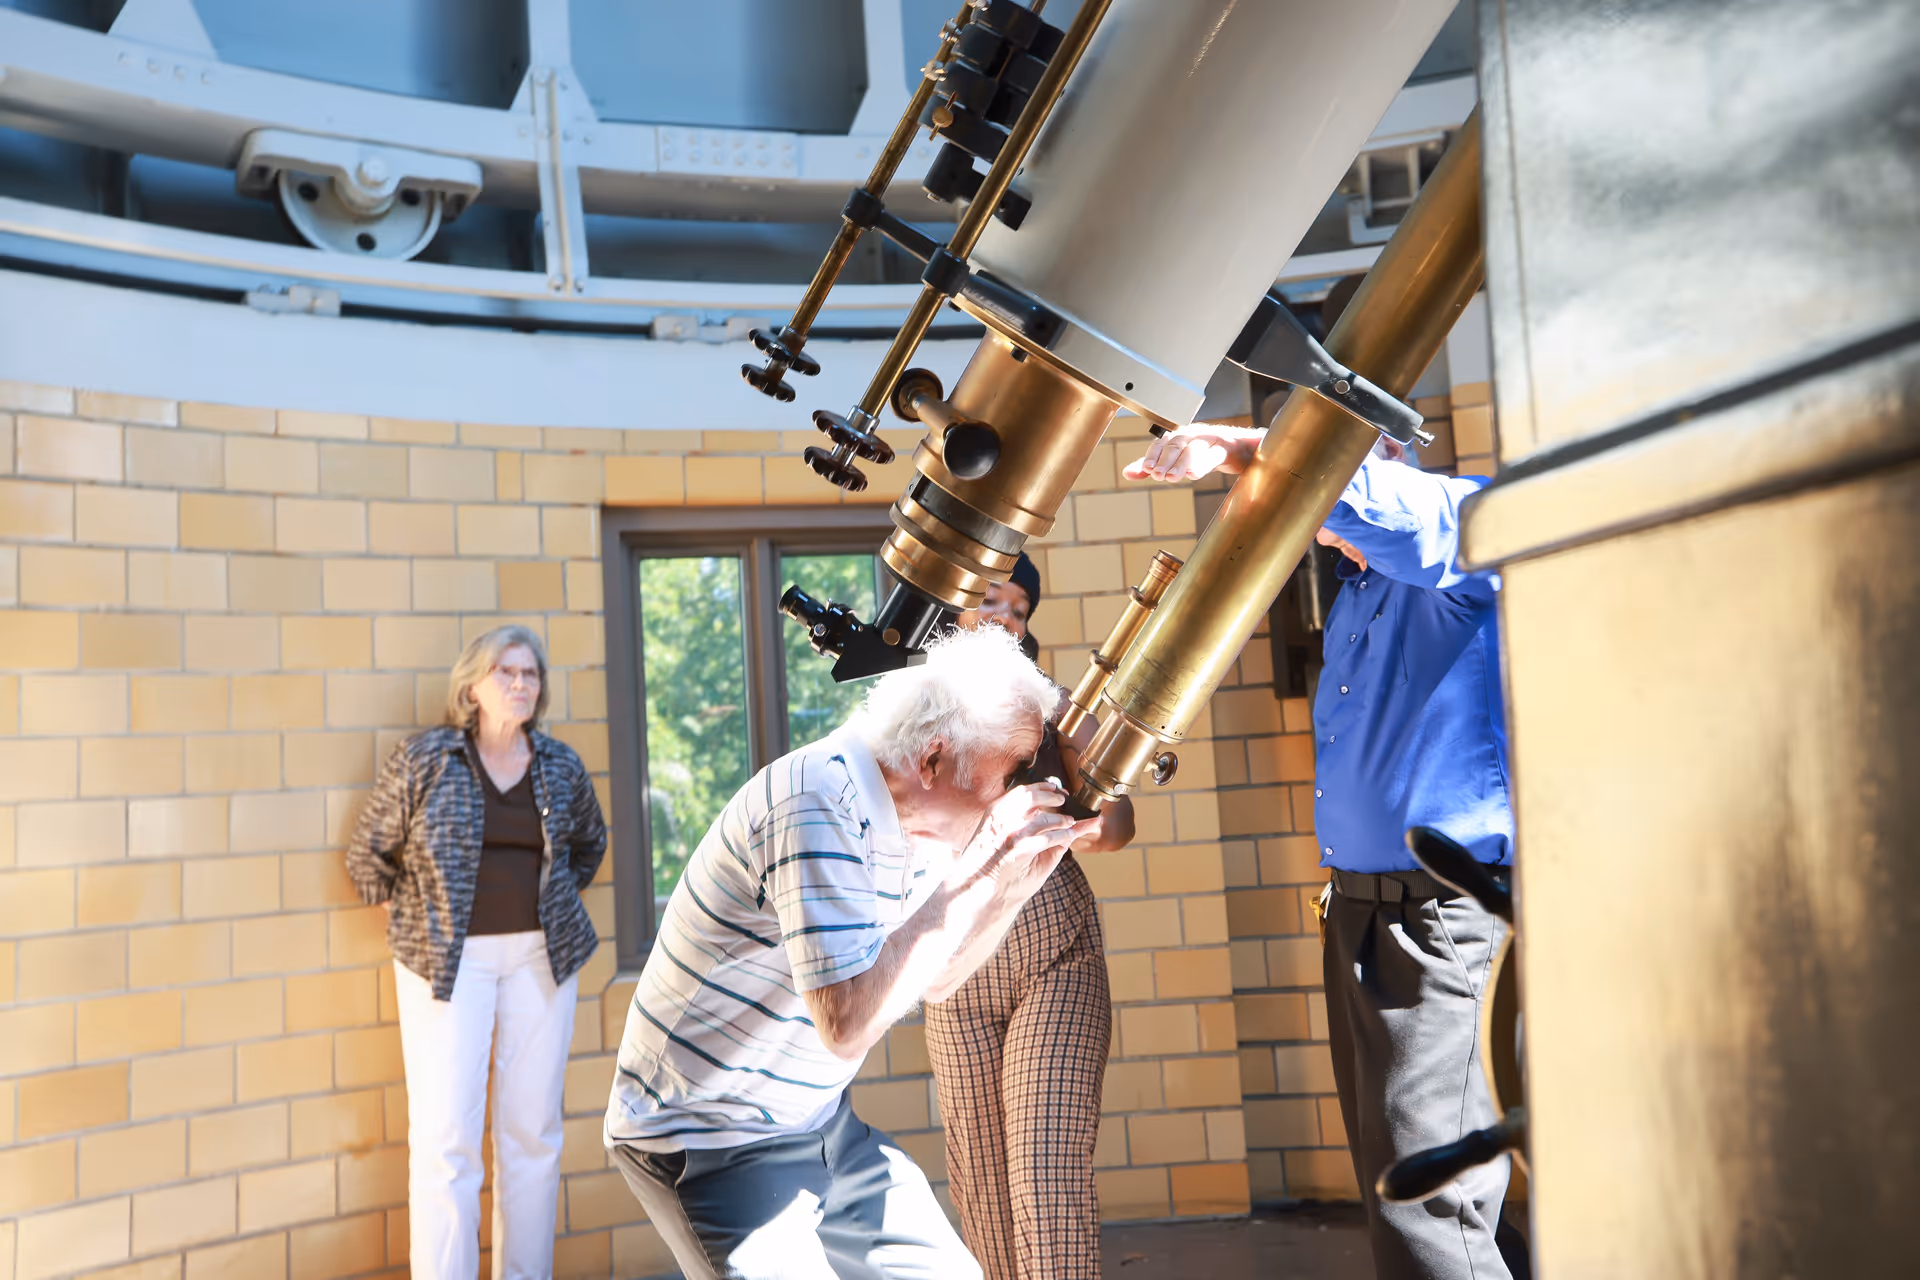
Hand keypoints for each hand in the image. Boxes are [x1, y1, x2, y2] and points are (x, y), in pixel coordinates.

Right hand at [951, 783, 1094, 899]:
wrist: (977, 893)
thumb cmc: (991, 868)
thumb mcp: (1007, 839)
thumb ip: (1031, 825)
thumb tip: (1062, 817)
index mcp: (995, 813)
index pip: (1021, 792)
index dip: (1041, 787)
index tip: (1054, 789)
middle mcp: (1001, 819)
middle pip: (1032, 797)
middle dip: (1052, 797)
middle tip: (1063, 801)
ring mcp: (1009, 833)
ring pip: (1043, 818)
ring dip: (1061, 820)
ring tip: (1069, 823)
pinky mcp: (1019, 849)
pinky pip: (1048, 838)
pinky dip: (1061, 836)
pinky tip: (1067, 837)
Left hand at [1122, 424, 1260, 482]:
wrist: (1237, 449)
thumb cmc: (1203, 454)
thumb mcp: (1177, 460)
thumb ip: (1154, 466)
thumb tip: (1127, 473)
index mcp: (1179, 436)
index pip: (1163, 442)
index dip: (1153, 454)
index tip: (1146, 469)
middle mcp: (1193, 434)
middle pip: (1177, 444)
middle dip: (1165, 460)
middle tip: (1157, 476)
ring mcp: (1210, 439)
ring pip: (1194, 448)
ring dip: (1181, 463)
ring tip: (1172, 478)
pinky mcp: (1226, 448)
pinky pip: (1214, 454)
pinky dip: (1202, 464)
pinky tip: (1193, 475)